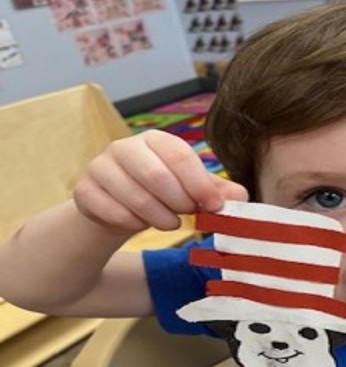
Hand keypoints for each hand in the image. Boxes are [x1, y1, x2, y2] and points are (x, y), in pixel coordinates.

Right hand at [74, 129, 247, 232]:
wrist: (116, 208)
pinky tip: (140, 225)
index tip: (213, 206)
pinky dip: (132, 224)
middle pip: (156, 176)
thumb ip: (216, 192)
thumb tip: (241, 196)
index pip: (179, 155)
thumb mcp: (191, 192)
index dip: (199, 184)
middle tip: (188, 216)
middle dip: (178, 202)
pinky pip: (111, 211)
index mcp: (156, 141)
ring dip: (158, 218)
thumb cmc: (161, 196)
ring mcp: (101, 167)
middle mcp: (126, 147)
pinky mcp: (85, 190)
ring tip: (170, 223)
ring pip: (134, 196)